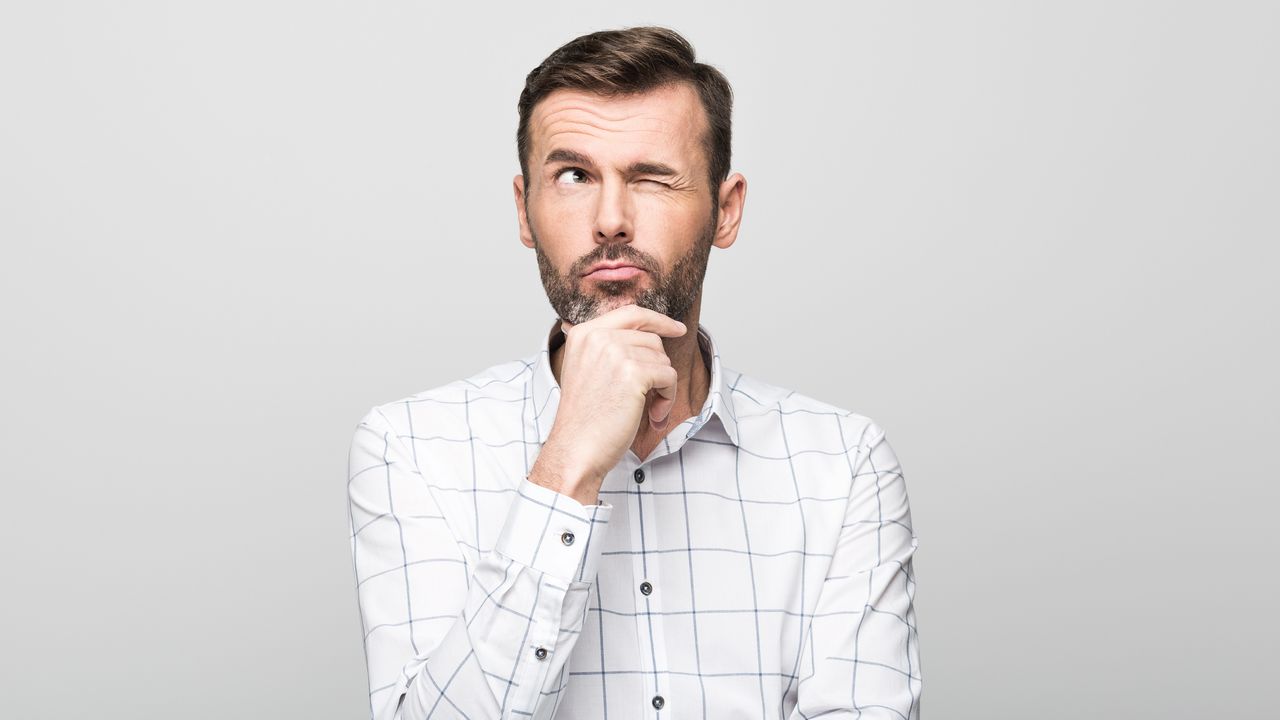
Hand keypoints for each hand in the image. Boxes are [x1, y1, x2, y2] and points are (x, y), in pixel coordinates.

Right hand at [530, 304, 686, 503]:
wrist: (576, 449)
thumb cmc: (585, 418)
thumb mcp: (586, 369)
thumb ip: (605, 346)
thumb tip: (642, 331)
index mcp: (584, 332)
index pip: (631, 313)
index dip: (659, 320)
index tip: (677, 329)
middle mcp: (598, 337)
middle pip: (652, 339)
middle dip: (658, 368)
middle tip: (650, 397)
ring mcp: (615, 353)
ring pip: (663, 359)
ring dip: (663, 387)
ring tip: (648, 409)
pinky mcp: (633, 373)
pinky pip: (669, 377)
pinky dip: (667, 399)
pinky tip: (653, 415)